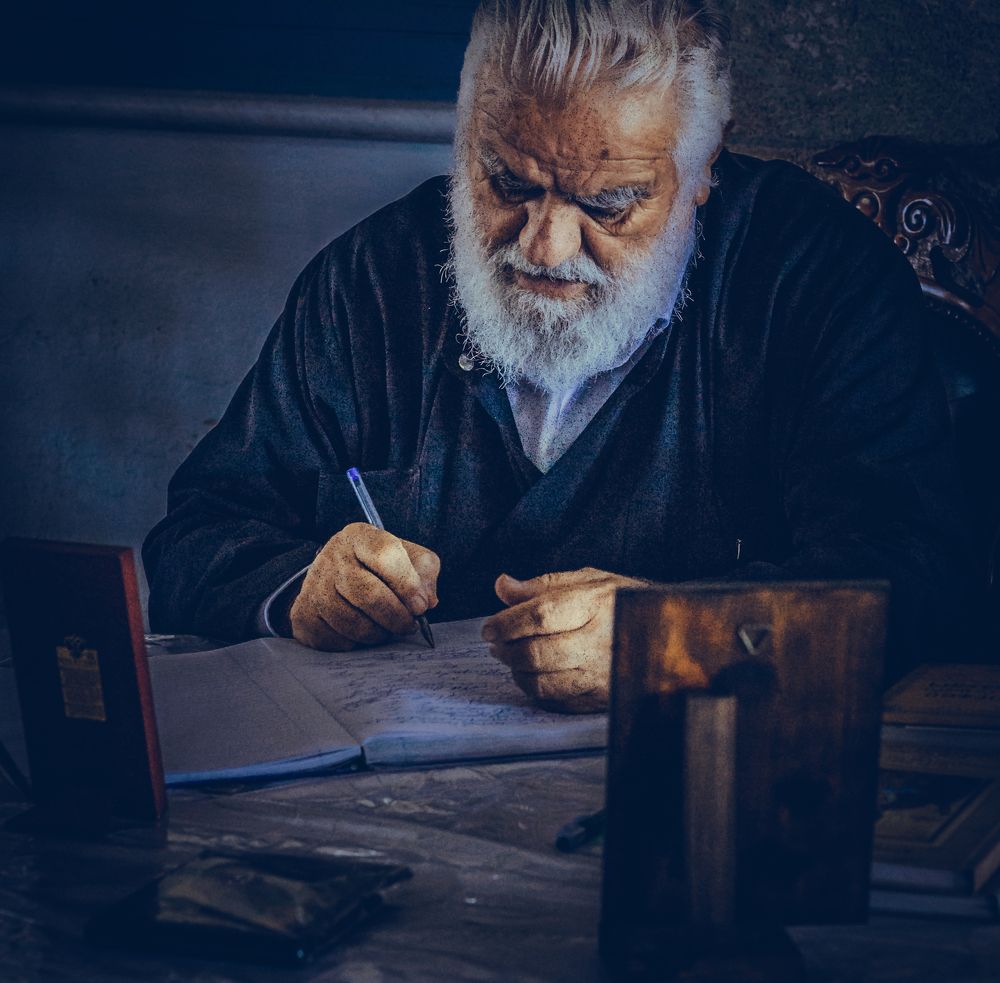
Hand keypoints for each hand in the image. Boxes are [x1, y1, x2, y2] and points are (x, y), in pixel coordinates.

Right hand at [290, 523, 438, 650]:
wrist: (338, 579)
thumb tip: (426, 601)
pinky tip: (363, 633)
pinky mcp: (303, 613)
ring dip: (377, 633)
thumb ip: (425, 573)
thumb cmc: (382, 568)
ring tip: (388, 629)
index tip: (420, 606)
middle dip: (396, 617)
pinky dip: (355, 643)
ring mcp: (314, 584)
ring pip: (350, 621)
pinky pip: (334, 639)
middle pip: (367, 593)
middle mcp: (332, 556)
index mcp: (360, 536)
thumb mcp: (410, 558)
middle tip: (409, 626)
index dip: (407, 585)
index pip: (385, 555)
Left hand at [482, 567, 648, 712]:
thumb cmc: (622, 602)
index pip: (540, 615)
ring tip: (512, 657)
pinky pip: (556, 700)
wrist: (669, 634)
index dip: (508, 623)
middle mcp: (600, 641)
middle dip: (507, 650)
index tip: (489, 628)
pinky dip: (536, 688)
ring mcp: (601, 674)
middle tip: (496, 644)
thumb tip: (502, 586)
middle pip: (537, 653)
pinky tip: (534, 674)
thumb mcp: (588, 580)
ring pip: (542, 682)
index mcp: (595, 604)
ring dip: (517, 671)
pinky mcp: (601, 697)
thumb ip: (543, 585)